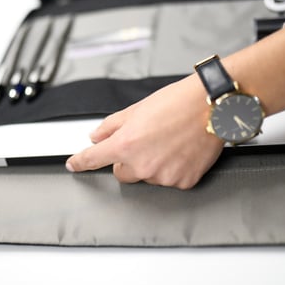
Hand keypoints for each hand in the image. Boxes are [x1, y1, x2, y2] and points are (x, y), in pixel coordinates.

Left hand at [65, 75, 224, 188]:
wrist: (211, 107)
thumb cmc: (177, 103)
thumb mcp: (136, 109)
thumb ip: (111, 126)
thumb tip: (97, 136)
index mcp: (126, 145)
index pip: (94, 159)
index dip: (80, 162)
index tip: (73, 165)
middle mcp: (142, 165)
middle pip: (122, 173)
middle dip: (128, 161)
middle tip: (145, 142)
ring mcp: (163, 176)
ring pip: (147, 177)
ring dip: (151, 165)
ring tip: (168, 142)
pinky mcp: (183, 182)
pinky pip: (169, 180)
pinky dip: (172, 169)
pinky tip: (180, 151)